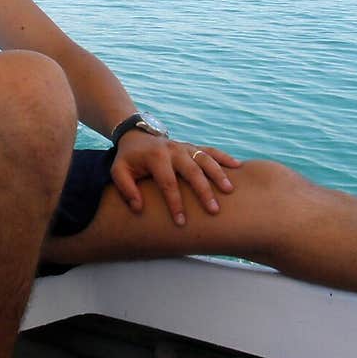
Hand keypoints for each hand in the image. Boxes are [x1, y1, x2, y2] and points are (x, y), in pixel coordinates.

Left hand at [110, 132, 241, 226]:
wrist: (136, 135)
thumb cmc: (128, 159)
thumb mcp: (118, 171)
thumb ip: (126, 189)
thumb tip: (138, 208)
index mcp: (155, 157)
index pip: (168, 183)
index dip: (175, 203)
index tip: (181, 222)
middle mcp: (173, 150)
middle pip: (192, 171)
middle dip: (203, 191)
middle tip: (214, 210)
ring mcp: (185, 147)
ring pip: (205, 159)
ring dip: (218, 174)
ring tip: (229, 190)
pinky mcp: (192, 147)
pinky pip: (210, 150)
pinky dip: (224, 157)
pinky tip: (238, 166)